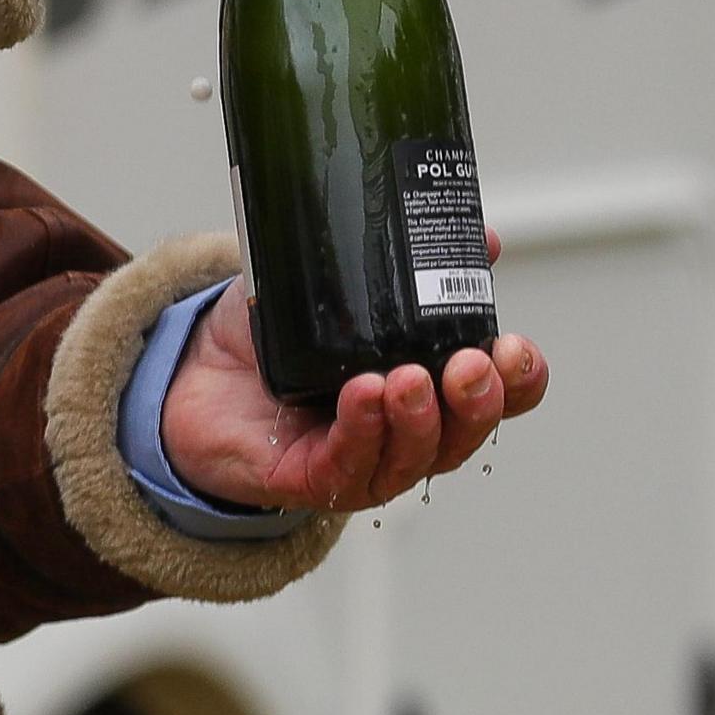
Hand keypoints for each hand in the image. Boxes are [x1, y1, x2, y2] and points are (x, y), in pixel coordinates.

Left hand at [158, 237, 548, 512]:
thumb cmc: (276, 334)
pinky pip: (346, 465)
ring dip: (418, 420)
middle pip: (464, 434)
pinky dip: (360, 432)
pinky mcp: (308, 479)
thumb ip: (403, 257)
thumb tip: (482, 235)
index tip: (514, 346)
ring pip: (412, 457)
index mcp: (428, 389)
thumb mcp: (339, 282)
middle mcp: (404, 433)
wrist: (195, 371)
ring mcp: (362, 461)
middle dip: (477, 403)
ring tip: (407, 378)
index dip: (519, 379)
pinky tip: (362, 397)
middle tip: (470, 365)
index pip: (497, 396)